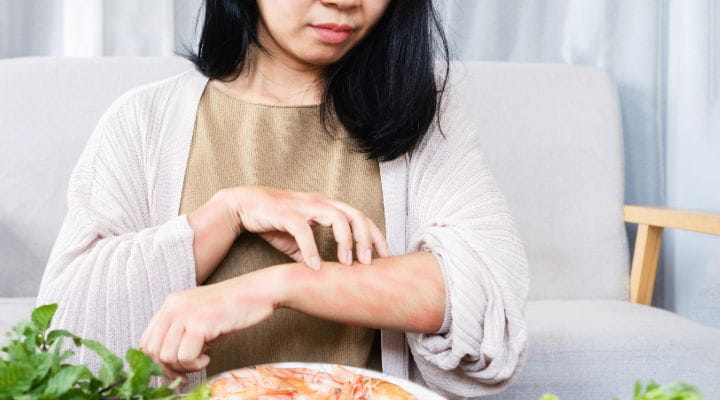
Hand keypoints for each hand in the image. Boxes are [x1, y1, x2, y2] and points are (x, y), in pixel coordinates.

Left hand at [138, 267, 284, 383]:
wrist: (259, 291)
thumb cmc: (234, 308)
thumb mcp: (201, 318)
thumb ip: (182, 335)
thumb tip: (169, 365)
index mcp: (171, 305)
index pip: (146, 340)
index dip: (156, 362)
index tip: (174, 371)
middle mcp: (174, 307)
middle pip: (151, 351)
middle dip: (167, 369)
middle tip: (186, 374)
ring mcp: (186, 313)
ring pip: (166, 356)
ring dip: (184, 367)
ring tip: (201, 361)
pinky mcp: (201, 322)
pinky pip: (185, 356)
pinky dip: (196, 364)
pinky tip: (209, 357)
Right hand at [220, 185, 390, 269]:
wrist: (242, 206)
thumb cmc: (272, 221)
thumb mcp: (297, 238)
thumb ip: (311, 251)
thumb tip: (321, 271)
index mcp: (326, 206)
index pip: (360, 217)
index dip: (375, 236)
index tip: (385, 257)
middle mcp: (320, 202)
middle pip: (355, 215)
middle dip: (366, 239)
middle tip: (369, 263)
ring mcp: (304, 206)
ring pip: (336, 217)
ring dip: (345, 241)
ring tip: (347, 264)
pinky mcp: (286, 213)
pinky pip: (303, 230)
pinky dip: (311, 250)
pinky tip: (314, 267)